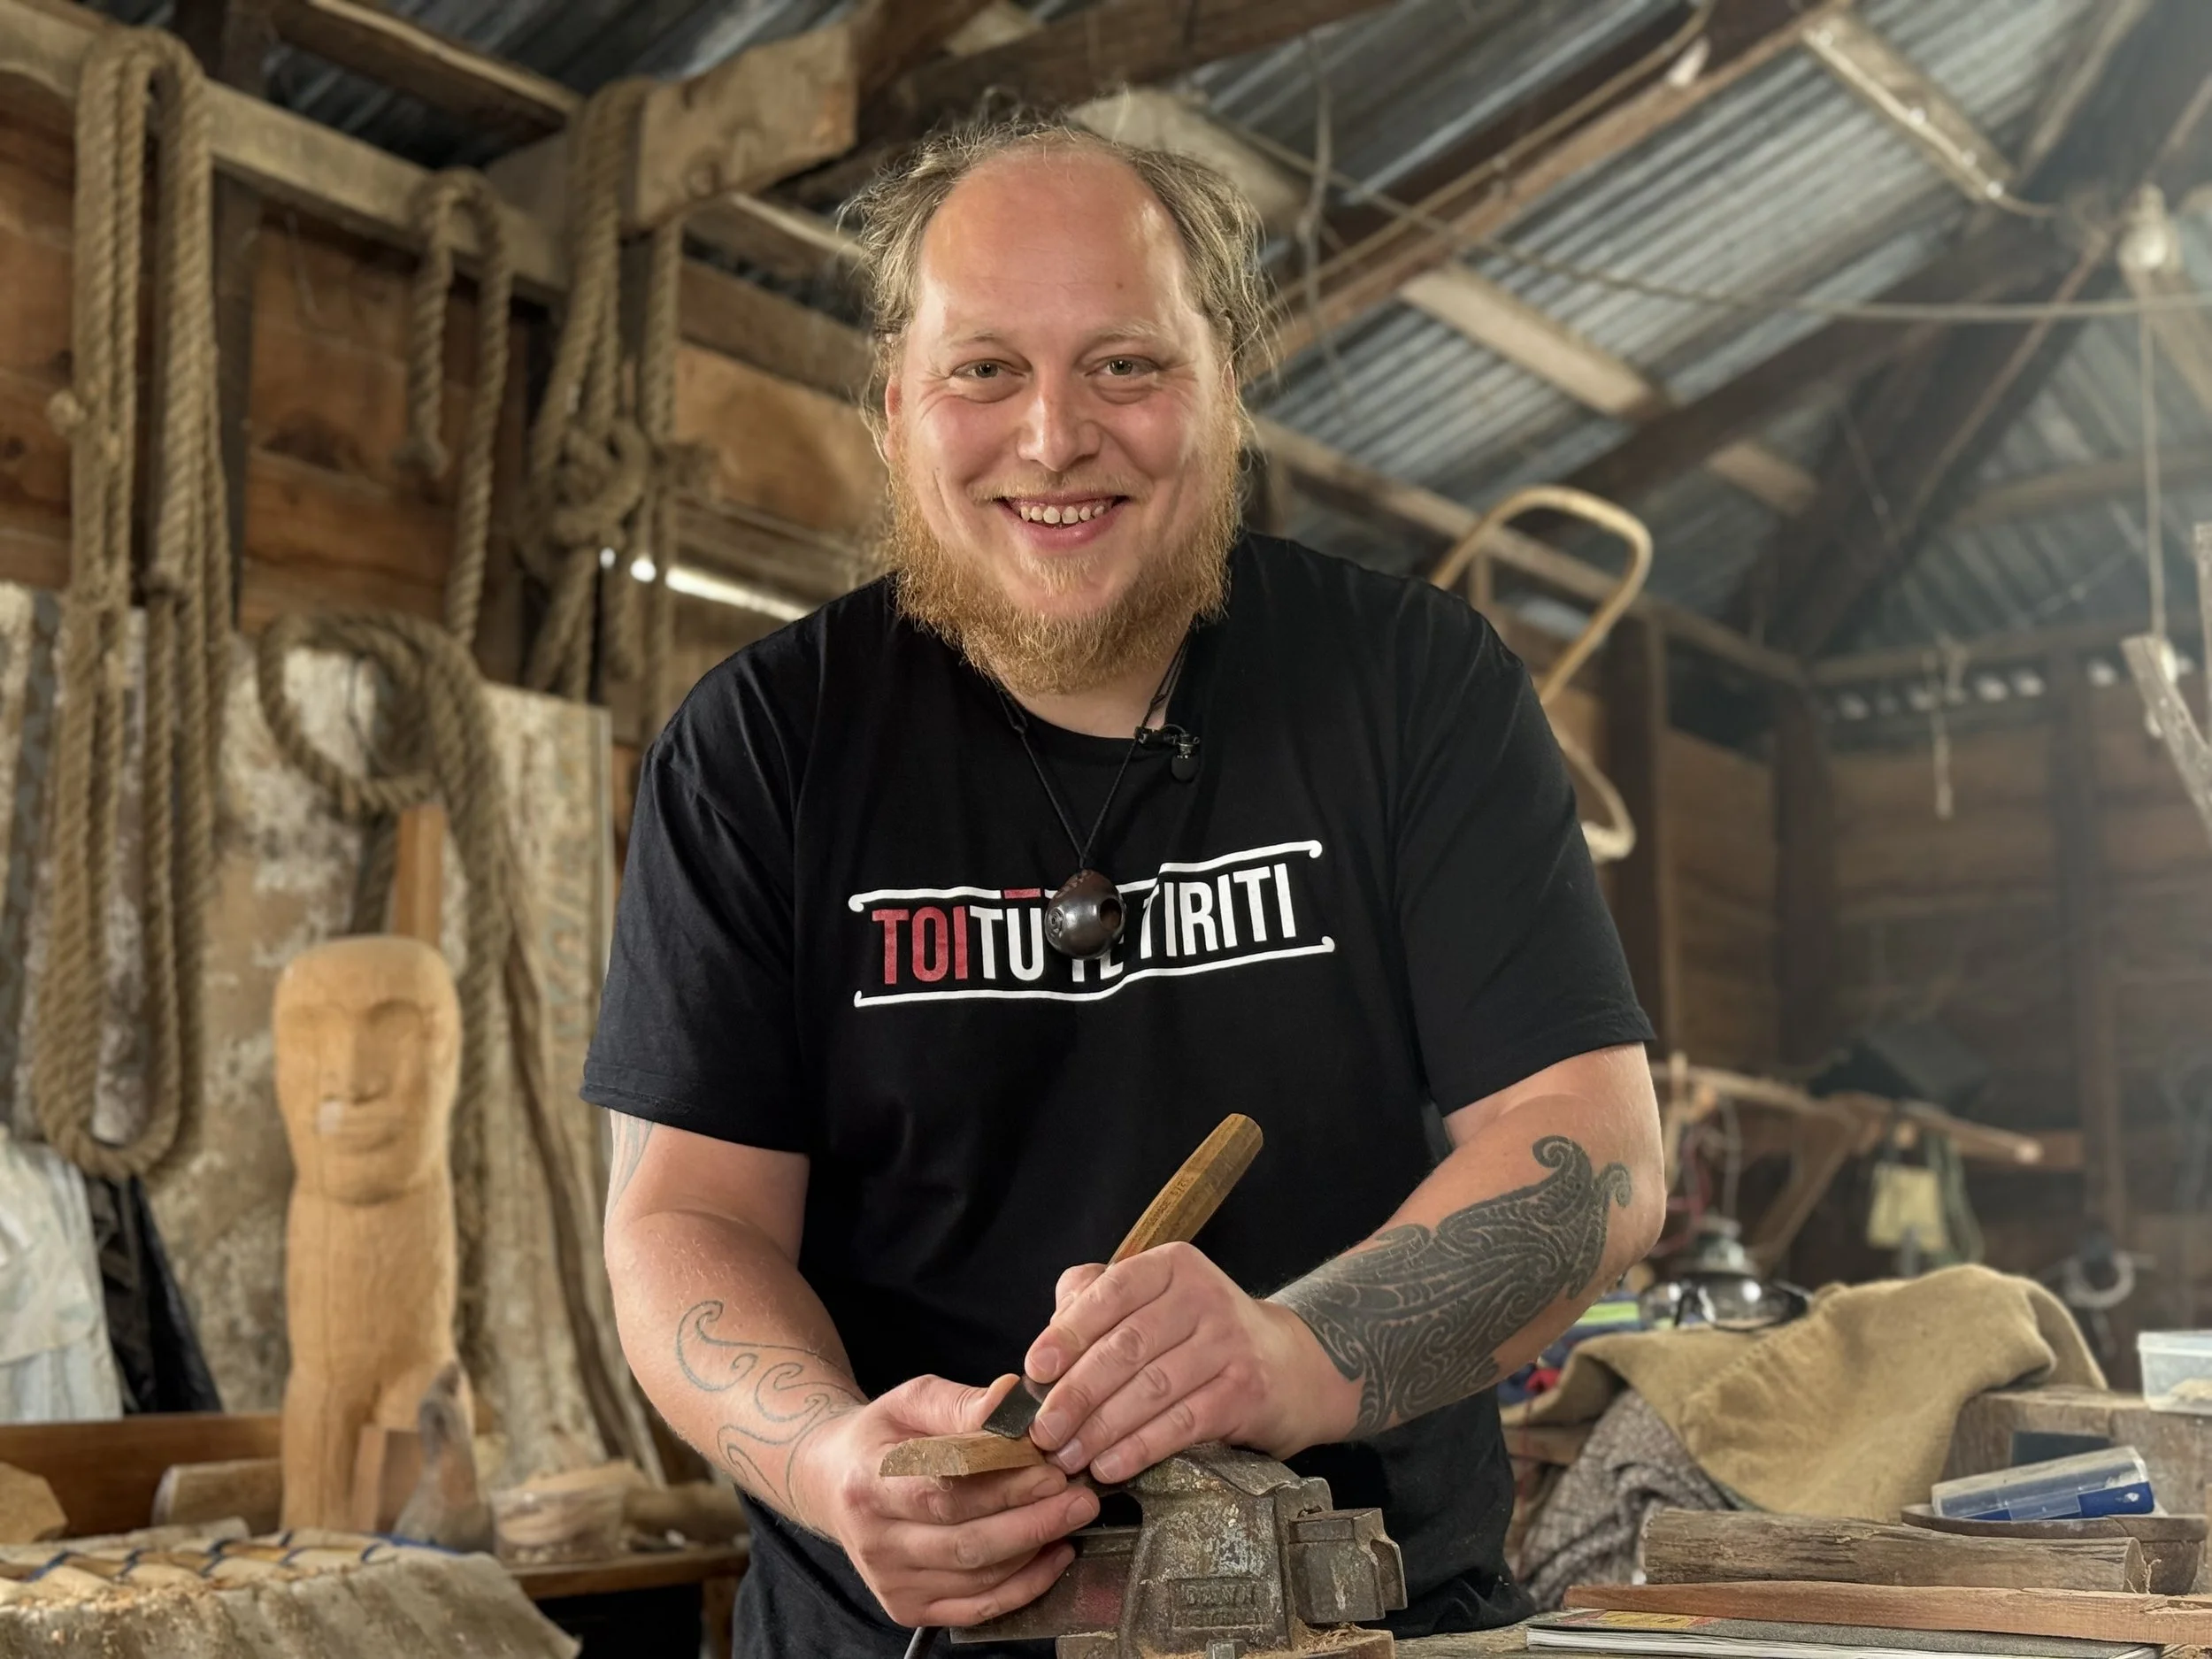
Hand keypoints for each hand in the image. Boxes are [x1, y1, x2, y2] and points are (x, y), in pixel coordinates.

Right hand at [787, 1373, 1098, 1628]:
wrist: (834, 1482)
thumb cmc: (882, 1437)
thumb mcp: (912, 1401)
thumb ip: (962, 1404)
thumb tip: (1012, 1399)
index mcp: (869, 1483)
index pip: (944, 1493)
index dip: (1003, 1486)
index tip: (1052, 1470)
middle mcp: (875, 1542)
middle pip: (966, 1544)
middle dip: (1032, 1523)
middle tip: (1081, 1499)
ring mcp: (891, 1582)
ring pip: (977, 1579)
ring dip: (1035, 1550)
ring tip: (1073, 1518)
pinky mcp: (909, 1608)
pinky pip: (977, 1608)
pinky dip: (1024, 1586)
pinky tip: (1054, 1554)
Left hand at [1023, 1243, 1356, 1483]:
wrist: (1289, 1367)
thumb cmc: (1199, 1335)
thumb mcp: (1155, 1302)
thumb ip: (1097, 1302)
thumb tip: (1047, 1340)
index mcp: (1173, 1266)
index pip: (1113, 1291)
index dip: (1069, 1330)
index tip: (1035, 1368)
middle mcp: (1204, 1296)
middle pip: (1127, 1346)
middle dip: (1076, 1393)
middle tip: (1042, 1431)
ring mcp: (1230, 1343)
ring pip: (1151, 1388)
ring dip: (1102, 1428)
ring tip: (1068, 1456)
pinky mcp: (1246, 1391)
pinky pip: (1183, 1423)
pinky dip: (1141, 1448)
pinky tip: (1111, 1466)